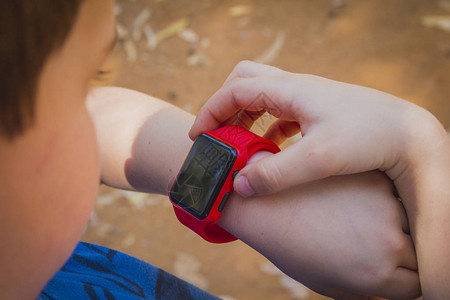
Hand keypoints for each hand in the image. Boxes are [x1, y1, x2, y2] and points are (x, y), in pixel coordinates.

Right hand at [189, 60, 444, 197]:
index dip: (211, 112)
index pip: (235, 90)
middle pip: (245, 81)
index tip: (200, 138)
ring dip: (245, 116)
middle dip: (225, 106)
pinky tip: (271, 147)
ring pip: (262, 95)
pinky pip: (281, 110)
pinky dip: (266, 125)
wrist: (408, 134)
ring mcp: (307, 96)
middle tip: (218, 135)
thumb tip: (238, 185)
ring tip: (239, 144)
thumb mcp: (318, 158)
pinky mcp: (318, 109)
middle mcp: (295, 87)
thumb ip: (275, 173)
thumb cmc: (367, 138)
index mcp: (289, 90)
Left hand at [219, 153, 419, 298]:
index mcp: (377, 275)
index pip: (417, 285)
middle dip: (401, 252)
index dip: (401, 278)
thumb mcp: (324, 282)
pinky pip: (393, 192)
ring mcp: (385, 206)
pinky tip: (355, 196)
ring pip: (410, 219)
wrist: (265, 203)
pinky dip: (381, 196)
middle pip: (418, 252)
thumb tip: (383, 290)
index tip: (386, 268)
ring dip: (394, 221)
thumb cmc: (290, 247)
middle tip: (372, 242)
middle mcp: (389, 242)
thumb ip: (361, 290)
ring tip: (363, 218)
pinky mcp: (375, 179)